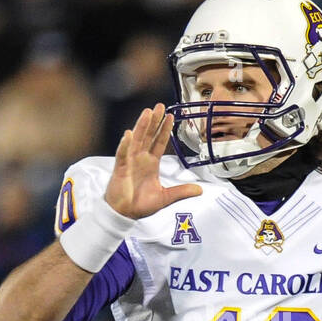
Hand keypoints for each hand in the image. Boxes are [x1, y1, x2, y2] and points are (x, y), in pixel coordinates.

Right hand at [104, 104, 202, 218]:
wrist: (125, 214)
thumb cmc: (140, 204)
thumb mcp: (165, 197)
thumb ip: (181, 192)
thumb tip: (200, 190)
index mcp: (151, 163)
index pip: (159, 142)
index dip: (164, 129)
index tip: (170, 116)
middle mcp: (140, 159)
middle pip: (148, 136)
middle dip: (154, 121)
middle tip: (159, 106)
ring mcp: (130, 162)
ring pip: (136, 140)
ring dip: (141, 126)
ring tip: (147, 113)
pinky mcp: (120, 169)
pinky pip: (122, 154)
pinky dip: (125, 144)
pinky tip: (129, 134)